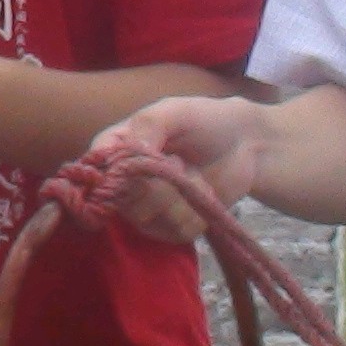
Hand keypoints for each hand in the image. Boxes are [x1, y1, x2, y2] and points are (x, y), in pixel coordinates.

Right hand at [91, 95, 268, 243]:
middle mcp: (123, 184)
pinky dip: (196, 214)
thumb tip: (132, 156)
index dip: (120, 175)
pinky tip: (203, 195)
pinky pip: (175, 233)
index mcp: (114, 152)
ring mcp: (146, 209)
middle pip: (124, 202)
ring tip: (194, 176)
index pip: (98, 174)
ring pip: (149, 221)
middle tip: (180, 161)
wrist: (247, 144)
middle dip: (160, 185)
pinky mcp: (172, 228)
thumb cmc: (205, 121)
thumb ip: (147, 126)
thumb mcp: (174, 112)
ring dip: (181, 198)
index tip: (150, 163)